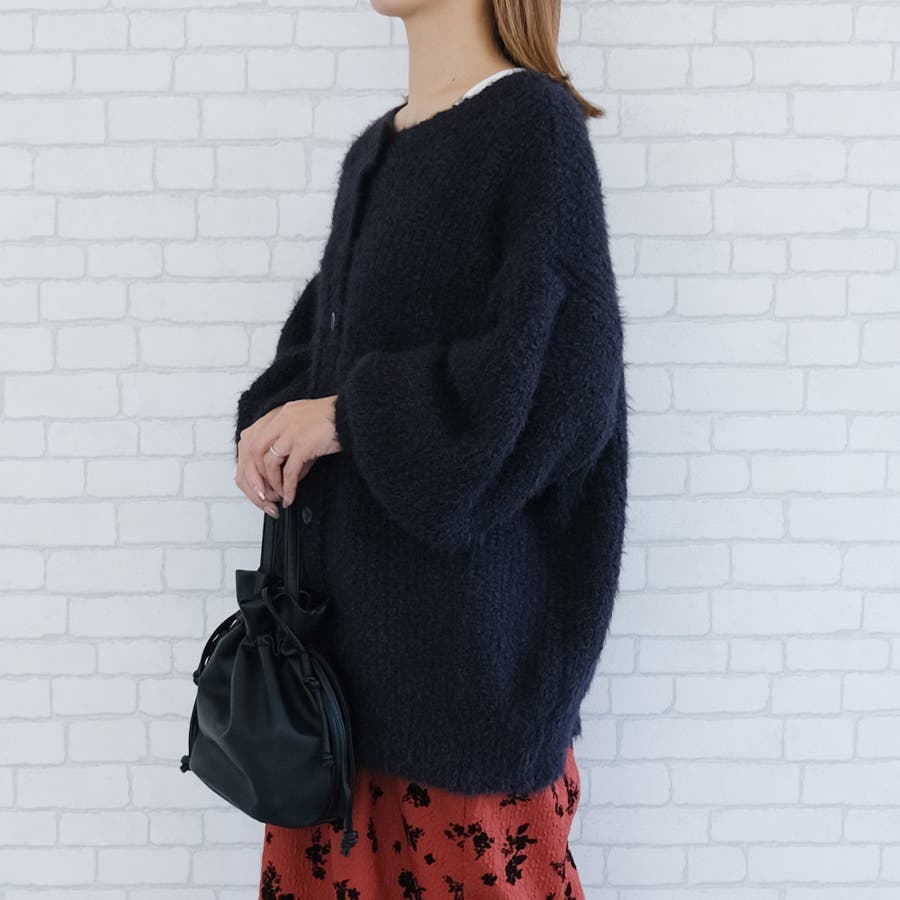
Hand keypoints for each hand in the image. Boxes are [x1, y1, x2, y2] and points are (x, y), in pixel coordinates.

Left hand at [235, 395, 340, 515]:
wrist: (355, 414)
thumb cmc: (336, 420)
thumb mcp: (306, 427)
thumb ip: (293, 446)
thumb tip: (288, 475)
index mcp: (279, 414)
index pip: (250, 440)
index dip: (250, 463)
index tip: (257, 479)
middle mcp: (281, 420)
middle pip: (254, 452)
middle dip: (256, 477)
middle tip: (263, 493)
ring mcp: (291, 431)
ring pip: (269, 463)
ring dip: (272, 483)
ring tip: (279, 495)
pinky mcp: (304, 444)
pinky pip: (289, 472)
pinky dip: (288, 488)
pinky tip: (290, 496)